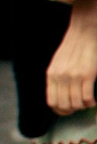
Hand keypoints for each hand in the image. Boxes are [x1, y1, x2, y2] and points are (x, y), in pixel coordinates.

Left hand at [50, 0, 96, 116]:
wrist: (83, 33)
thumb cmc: (72, 48)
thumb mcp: (57, 64)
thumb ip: (56, 78)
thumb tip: (60, 96)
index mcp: (51, 75)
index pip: (51, 102)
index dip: (60, 111)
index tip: (68, 110)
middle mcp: (60, 77)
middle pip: (64, 106)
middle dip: (72, 110)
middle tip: (79, 106)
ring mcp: (74, 77)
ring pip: (76, 104)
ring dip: (83, 106)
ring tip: (87, 102)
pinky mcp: (87, 75)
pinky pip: (87, 98)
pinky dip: (91, 102)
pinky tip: (93, 100)